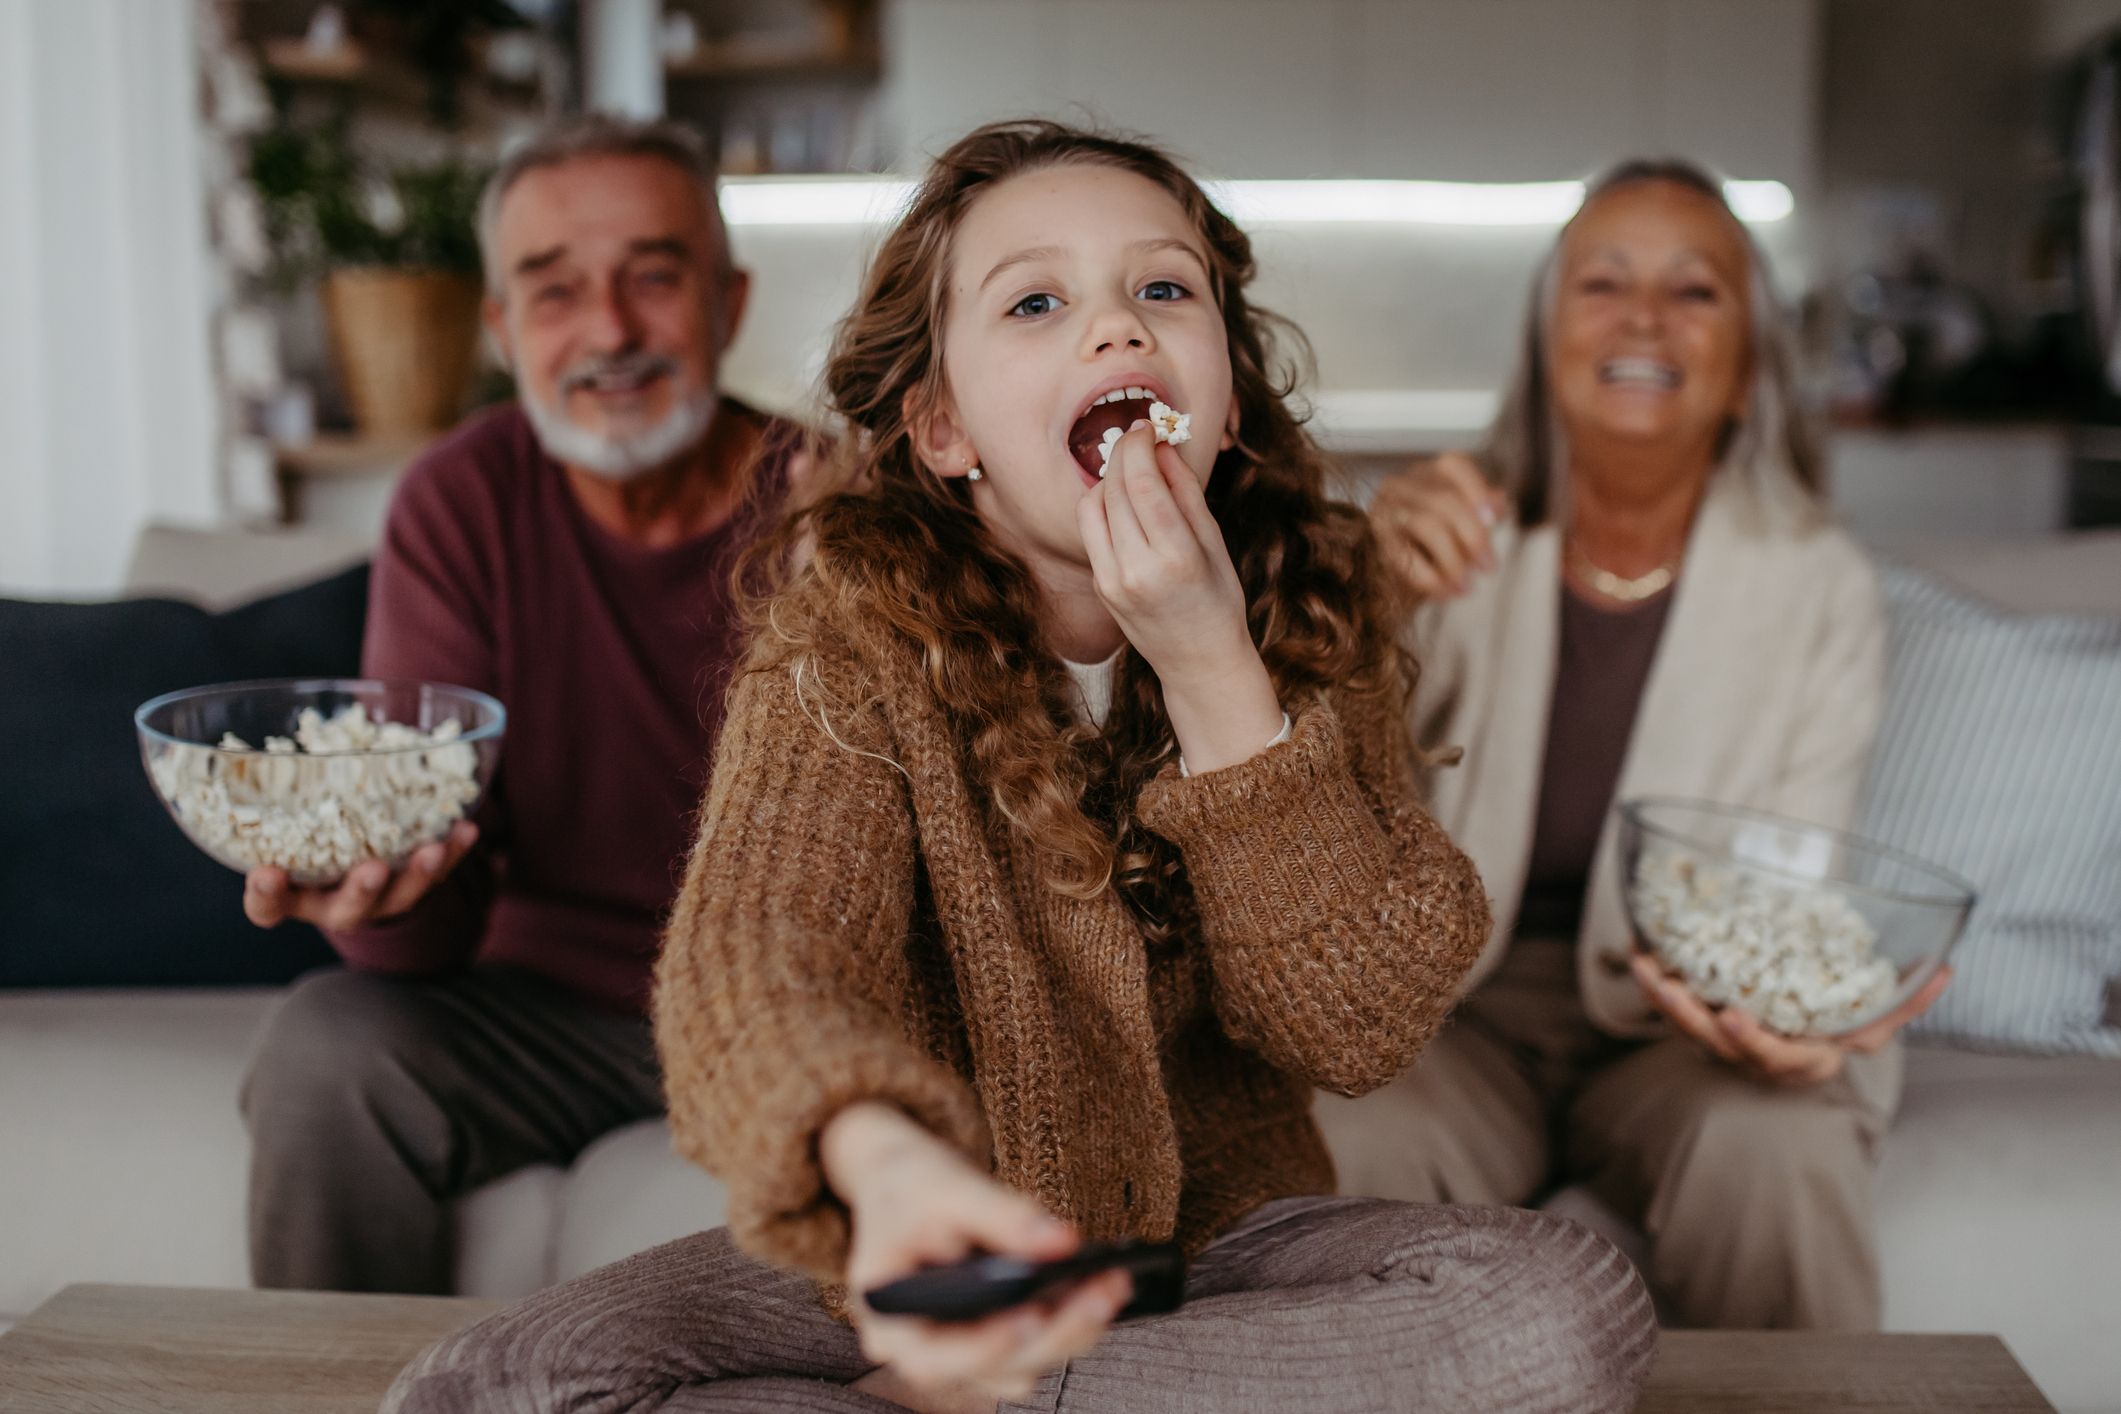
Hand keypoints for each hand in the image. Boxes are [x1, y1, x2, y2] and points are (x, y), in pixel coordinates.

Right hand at [242, 820, 477, 930]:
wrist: (354, 874)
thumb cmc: (308, 841)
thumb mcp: (288, 827)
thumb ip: (279, 802)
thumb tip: (277, 745)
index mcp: (292, 895)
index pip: (267, 905)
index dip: (265, 895)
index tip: (265, 874)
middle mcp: (334, 904)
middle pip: (345, 908)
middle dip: (360, 890)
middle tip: (372, 872)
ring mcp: (380, 901)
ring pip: (400, 896)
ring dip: (419, 874)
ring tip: (433, 850)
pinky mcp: (415, 888)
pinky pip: (438, 874)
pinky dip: (453, 852)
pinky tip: (466, 829)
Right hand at [823, 1102, 1130, 1404]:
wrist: (901, 1180)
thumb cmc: (908, 1184)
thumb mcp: (946, 1186)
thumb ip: (1002, 1215)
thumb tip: (1065, 1243)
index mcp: (888, 1320)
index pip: (935, 1356)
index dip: (987, 1344)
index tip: (1034, 1312)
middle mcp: (923, 1350)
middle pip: (996, 1366)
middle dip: (1056, 1331)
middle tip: (1104, 1290)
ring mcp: (961, 1350)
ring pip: (1026, 1361)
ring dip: (1073, 1329)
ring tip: (1113, 1283)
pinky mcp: (992, 1337)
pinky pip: (1035, 1342)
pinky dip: (1068, 1318)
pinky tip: (1100, 1284)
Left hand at [1078, 422, 1282, 772]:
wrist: (1198, 661)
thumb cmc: (1218, 601)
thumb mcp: (1215, 544)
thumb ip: (1186, 493)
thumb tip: (1163, 446)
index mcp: (1175, 559)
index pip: (1142, 484)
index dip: (1139, 445)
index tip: (1148, 425)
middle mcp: (1137, 571)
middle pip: (1115, 489)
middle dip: (1123, 452)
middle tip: (1138, 434)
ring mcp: (1112, 581)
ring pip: (1093, 505)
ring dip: (1110, 477)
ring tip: (1134, 469)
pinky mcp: (1099, 585)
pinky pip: (1090, 529)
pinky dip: (1102, 504)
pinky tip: (1123, 500)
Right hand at [1369, 451, 1508, 600]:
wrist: (1385, 582)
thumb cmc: (1429, 548)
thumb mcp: (1460, 526)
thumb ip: (1480, 511)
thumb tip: (1499, 500)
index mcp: (1426, 474)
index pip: (1453, 464)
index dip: (1476, 489)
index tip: (1493, 520)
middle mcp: (1400, 485)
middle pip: (1445, 500)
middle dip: (1473, 536)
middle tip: (1489, 567)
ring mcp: (1383, 510)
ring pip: (1427, 525)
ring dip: (1453, 560)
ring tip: (1466, 587)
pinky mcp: (1373, 541)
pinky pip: (1405, 557)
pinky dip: (1430, 578)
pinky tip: (1444, 594)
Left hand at [1630, 953, 1952, 1087]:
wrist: (1806, 1042)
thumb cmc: (1841, 1030)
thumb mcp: (1878, 1021)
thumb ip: (1908, 1001)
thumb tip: (1945, 970)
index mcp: (1805, 1059)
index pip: (1779, 1058)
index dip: (1755, 1042)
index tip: (1733, 1017)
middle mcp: (1762, 1058)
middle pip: (1718, 1045)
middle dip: (1688, 1016)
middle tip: (1666, 983)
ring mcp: (1729, 1045)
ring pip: (1689, 1028)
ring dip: (1662, 998)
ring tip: (1642, 963)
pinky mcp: (1704, 1026)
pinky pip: (1675, 1010)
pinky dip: (1656, 985)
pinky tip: (1640, 951)